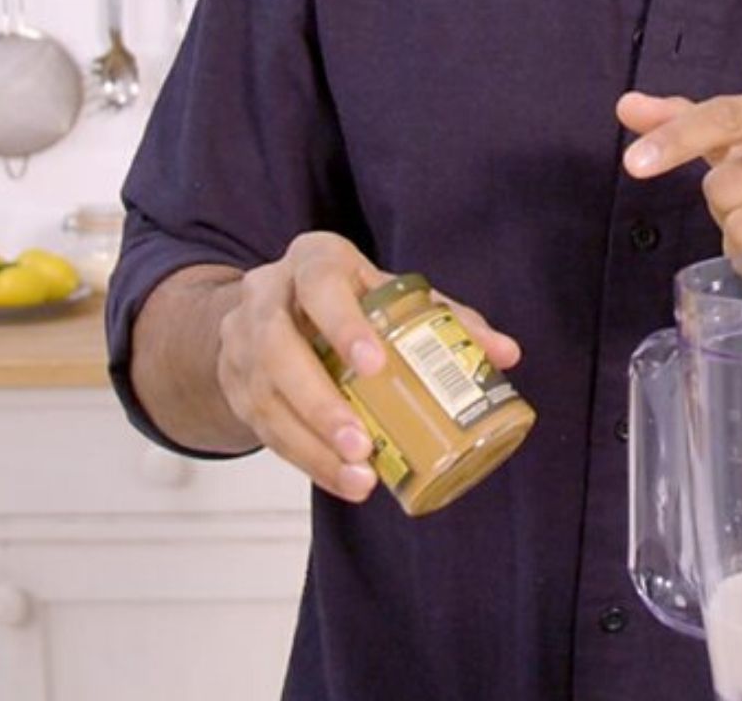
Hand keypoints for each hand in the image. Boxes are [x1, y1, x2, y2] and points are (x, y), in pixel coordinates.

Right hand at [214, 232, 521, 502]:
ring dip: (311, 444)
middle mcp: (267, 297)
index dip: (344, 325)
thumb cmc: (346, 299)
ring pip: (265, 397)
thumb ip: (446, 320)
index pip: (319, 285)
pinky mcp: (236, 384)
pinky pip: (263, 428)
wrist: (269, 308)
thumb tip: (505, 355)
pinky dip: (304, 459)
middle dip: (320, 402)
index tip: (375, 365)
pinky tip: (341, 480)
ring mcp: (241, 343)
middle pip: (279, 349)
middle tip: (362, 445)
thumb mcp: (389, 294)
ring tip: (358, 477)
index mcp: (311, 262)